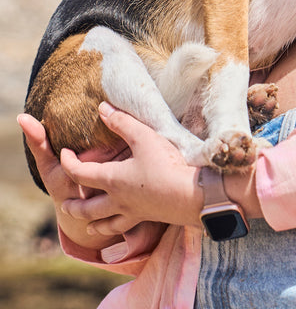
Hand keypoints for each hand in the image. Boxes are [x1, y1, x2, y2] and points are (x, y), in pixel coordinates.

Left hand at [57, 103, 203, 237]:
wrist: (188, 195)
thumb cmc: (165, 164)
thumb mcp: (143, 137)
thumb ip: (122, 122)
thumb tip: (102, 108)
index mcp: (112, 179)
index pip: (80, 173)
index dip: (69, 163)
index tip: (64, 154)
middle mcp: (117, 199)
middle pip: (87, 207)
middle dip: (73, 205)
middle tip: (63, 203)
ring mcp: (131, 211)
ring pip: (103, 222)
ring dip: (90, 222)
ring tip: (85, 224)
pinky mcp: (146, 217)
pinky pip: (124, 228)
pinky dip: (114, 230)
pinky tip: (116, 230)